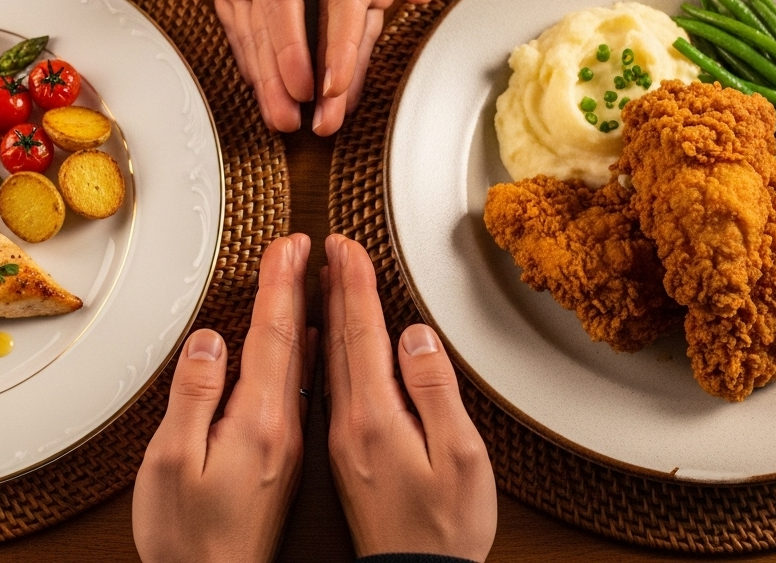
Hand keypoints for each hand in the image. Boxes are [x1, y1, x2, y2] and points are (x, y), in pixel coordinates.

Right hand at [133, 234, 315, 561]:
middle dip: (307, 288)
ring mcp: (288, 444)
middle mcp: (284, 428)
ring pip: (309, 364)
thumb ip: (194, 397)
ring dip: (314, 315)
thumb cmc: (188, 540)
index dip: (282, 285)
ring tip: (320, 280)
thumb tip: (210, 342)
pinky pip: (306, 388)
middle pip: (301, 342)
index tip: (291, 245)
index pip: (277, 335)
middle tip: (312, 245)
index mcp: (260, 421)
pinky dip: (309, 354)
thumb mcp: (174, 464)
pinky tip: (312, 348)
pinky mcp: (283, 460)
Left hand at [171, 0, 311, 131]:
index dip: (294, 44)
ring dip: (268, 77)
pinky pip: (237, 22)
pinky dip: (245, 53)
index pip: (286, 0)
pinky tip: (256, 82)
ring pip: (258, 34)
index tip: (306, 81)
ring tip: (281, 117)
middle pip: (277, 30)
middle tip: (295, 120)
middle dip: (285, 78)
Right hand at [314, 0, 462, 134]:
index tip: (329, 85)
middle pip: (334, 21)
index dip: (338, 47)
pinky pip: (347, 12)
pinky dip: (341, 48)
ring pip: (339, 23)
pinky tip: (336, 80)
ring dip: (332, 71)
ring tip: (324, 115)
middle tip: (319, 122)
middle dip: (326, 75)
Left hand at [322, 234, 495, 559]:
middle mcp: (347, 423)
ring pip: (326, 361)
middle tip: (321, 246)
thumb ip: (434, 392)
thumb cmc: (443, 531)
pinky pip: (326, 387)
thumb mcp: (457, 457)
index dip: (352, 284)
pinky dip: (324, 355)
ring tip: (318, 279)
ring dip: (322, 314)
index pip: (358, 332)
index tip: (342, 245)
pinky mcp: (345, 456)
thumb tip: (416, 338)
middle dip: (328, 286)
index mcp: (372, 416)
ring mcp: (342, 440)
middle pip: (334, 339)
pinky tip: (322, 346)